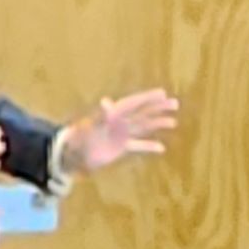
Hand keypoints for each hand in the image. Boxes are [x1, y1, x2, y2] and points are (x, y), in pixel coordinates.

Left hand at [61, 89, 179, 174]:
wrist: (73, 155)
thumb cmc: (79, 138)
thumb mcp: (91, 125)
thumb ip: (101, 115)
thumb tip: (107, 102)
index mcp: (114, 114)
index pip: (135, 103)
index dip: (148, 98)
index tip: (163, 93)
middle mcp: (120, 122)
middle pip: (142, 112)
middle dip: (158, 108)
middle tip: (174, 103)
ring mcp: (121, 134)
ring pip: (143, 127)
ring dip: (157, 124)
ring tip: (173, 122)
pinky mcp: (120, 147)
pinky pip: (138, 145)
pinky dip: (149, 146)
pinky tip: (161, 148)